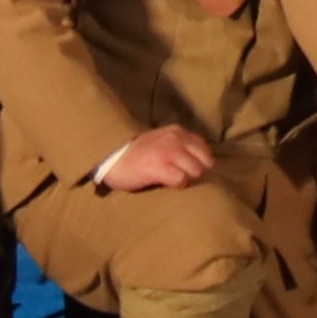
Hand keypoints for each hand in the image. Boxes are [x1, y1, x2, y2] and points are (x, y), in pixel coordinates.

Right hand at [98, 126, 215, 193]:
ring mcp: (167, 152)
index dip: (201, 163)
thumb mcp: (162, 141)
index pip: (205, 149)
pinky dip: (177, 185)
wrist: (111, 159)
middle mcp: (175, 139)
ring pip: (196, 170)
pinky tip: (166, 184)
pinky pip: (181, 180)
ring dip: (188, 179)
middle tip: (183, 177)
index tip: (190, 170)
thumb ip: (180, 146)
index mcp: (178, 132)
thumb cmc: (138, 154)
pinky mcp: (157, 167)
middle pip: (205, 161)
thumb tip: (202, 163)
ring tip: (173, 181)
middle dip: (197, 172)